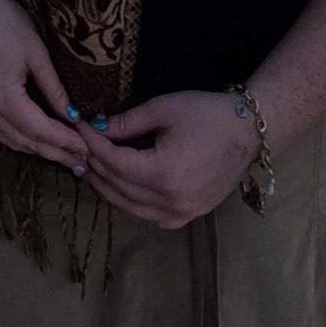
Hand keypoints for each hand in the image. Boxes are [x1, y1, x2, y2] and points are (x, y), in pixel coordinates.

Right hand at [0, 0, 86, 169]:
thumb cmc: (6, 22)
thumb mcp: (36, 53)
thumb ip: (54, 89)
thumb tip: (73, 116)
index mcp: (2, 97)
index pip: (40, 130)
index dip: (64, 142)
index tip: (86, 150)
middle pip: (25, 141)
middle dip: (55, 153)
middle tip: (81, 162)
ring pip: (11, 141)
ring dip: (38, 150)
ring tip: (64, 156)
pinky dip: (18, 140)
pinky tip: (34, 141)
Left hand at [77, 90, 259, 228]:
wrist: (247, 132)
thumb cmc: (206, 114)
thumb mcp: (164, 109)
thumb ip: (127, 123)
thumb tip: (96, 128)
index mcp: (163, 173)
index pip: (113, 162)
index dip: (92, 143)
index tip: (78, 125)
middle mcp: (169, 202)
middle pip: (116, 186)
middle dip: (94, 164)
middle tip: (78, 144)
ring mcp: (179, 214)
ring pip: (128, 206)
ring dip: (106, 185)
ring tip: (90, 164)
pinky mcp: (186, 217)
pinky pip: (147, 215)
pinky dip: (128, 200)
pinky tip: (118, 183)